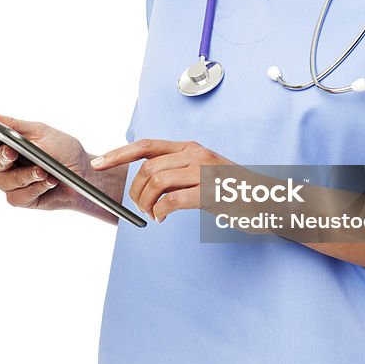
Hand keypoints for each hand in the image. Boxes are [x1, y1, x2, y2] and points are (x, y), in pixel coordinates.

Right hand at [0, 105, 93, 213]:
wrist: (85, 174)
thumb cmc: (64, 150)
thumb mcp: (41, 132)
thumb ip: (14, 125)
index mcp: (6, 142)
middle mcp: (5, 163)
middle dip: (3, 156)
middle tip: (12, 152)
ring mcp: (12, 182)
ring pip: (6, 181)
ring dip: (26, 175)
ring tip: (44, 171)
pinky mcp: (21, 199)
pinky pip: (19, 195)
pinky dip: (36, 187)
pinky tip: (49, 181)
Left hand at [89, 138, 235, 221]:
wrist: (266, 200)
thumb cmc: (231, 189)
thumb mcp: (202, 170)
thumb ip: (176, 170)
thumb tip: (143, 181)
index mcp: (190, 147)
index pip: (146, 145)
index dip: (118, 154)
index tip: (98, 164)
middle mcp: (195, 154)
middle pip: (147, 168)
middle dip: (136, 191)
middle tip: (140, 207)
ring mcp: (203, 172)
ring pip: (156, 183)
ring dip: (146, 203)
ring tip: (152, 214)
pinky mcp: (209, 192)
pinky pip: (171, 201)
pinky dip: (160, 211)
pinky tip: (162, 217)